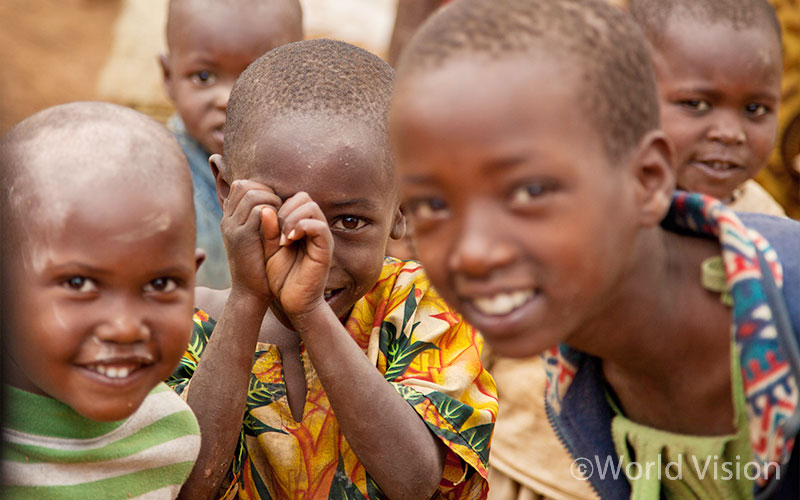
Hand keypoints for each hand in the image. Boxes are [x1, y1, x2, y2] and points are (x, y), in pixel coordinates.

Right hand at [220, 180, 281, 302]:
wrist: (250, 293)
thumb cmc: (259, 265)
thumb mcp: (258, 238)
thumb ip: (261, 220)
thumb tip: (273, 200)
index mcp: (230, 219)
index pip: (241, 185)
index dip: (261, 188)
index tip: (276, 204)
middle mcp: (227, 220)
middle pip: (244, 185)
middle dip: (267, 191)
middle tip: (281, 208)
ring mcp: (232, 227)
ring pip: (252, 194)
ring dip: (272, 200)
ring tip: (281, 216)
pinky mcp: (241, 237)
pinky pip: (258, 211)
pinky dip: (273, 212)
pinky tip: (281, 225)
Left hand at [264, 192, 332, 317]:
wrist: (293, 303)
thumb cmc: (281, 278)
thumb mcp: (269, 250)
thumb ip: (267, 230)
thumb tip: (265, 208)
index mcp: (301, 226)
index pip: (295, 199)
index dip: (279, 205)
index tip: (267, 225)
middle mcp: (313, 229)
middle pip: (305, 198)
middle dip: (285, 209)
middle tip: (274, 231)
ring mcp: (321, 238)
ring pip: (312, 207)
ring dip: (291, 218)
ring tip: (281, 238)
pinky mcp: (325, 249)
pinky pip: (318, 226)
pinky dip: (301, 228)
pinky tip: (288, 242)